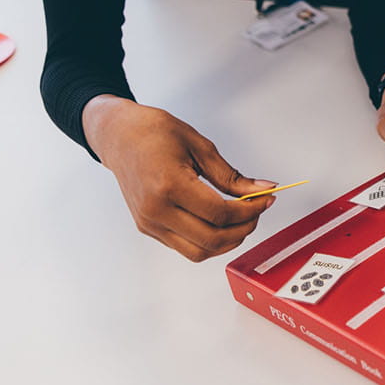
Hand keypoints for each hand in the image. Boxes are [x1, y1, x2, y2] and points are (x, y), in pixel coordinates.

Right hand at [83, 96, 274, 262]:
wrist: (119, 136)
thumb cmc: (154, 133)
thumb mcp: (200, 146)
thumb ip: (231, 175)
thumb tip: (263, 189)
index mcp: (168, 186)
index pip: (219, 214)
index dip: (249, 211)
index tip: (265, 200)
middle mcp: (155, 210)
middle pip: (210, 239)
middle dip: (243, 229)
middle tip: (257, 212)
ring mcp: (149, 222)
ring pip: (197, 252)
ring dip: (226, 242)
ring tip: (242, 220)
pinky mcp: (147, 228)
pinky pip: (184, 247)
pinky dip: (208, 241)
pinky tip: (221, 223)